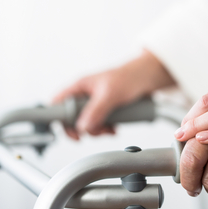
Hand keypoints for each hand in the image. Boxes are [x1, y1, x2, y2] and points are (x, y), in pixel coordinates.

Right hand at [53, 50, 174, 138]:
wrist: (149, 78)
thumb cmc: (129, 77)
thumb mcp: (111, 94)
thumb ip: (96, 111)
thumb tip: (83, 128)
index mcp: (80, 86)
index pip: (58, 103)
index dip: (59, 118)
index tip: (71, 131)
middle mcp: (84, 94)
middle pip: (71, 118)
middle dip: (83, 128)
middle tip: (96, 131)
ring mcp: (94, 103)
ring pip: (85, 123)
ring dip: (96, 130)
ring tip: (110, 128)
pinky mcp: (104, 109)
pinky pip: (98, 124)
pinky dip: (105, 129)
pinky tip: (114, 128)